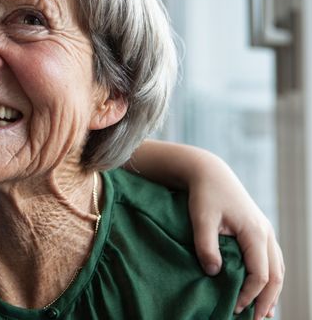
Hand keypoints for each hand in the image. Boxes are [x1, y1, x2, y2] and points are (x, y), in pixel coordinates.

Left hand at [187, 151, 283, 318]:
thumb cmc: (204, 195)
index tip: (234, 308)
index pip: (260, 274)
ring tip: (262, 313)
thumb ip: (206, 246)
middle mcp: (265, 234)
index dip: (250, 295)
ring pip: (277, 269)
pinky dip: (270, 278)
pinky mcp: (259, 231)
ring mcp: (265, 232)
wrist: (210, 172)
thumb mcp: (201, 219)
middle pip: (275, 276)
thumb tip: (214, 273)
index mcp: (254, 232)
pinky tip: (262, 291)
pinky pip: (272, 260)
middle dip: (267, 301)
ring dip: (271, 292)